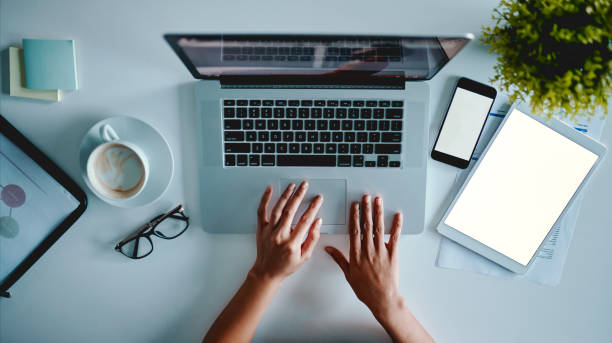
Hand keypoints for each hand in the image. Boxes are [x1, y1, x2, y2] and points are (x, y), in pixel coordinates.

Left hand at [250, 181, 322, 282]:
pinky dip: (265, 199)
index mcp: (292, 243)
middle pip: (290, 210)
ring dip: (286, 195)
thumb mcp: (304, 256)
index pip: (305, 220)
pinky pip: (261, 211)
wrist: (267, 272)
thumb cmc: (285, 266)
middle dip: (299, 195)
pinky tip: (270, 190)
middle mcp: (279, 235)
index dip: (313, 207)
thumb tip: (317, 222)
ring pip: (277, 209)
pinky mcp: (261, 229)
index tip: (318, 199)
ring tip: (292, 185)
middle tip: (305, 185)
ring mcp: (269, 231)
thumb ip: (312, 238)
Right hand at [325, 195, 433, 342]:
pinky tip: (397, 215)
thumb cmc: (365, 289)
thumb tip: (328, 249)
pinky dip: (396, 225)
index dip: (354, 217)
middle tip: (365, 197)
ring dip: (378, 213)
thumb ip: (339, 259)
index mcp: (356, 255)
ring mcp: (381, 252)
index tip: (354, 206)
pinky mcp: (393, 254)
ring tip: (378, 200)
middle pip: (366, 226)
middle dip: (366, 210)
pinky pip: (395, 237)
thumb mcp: (348, 274)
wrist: (382, 299)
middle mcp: (368, 251)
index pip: (354, 231)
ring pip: (379, 228)